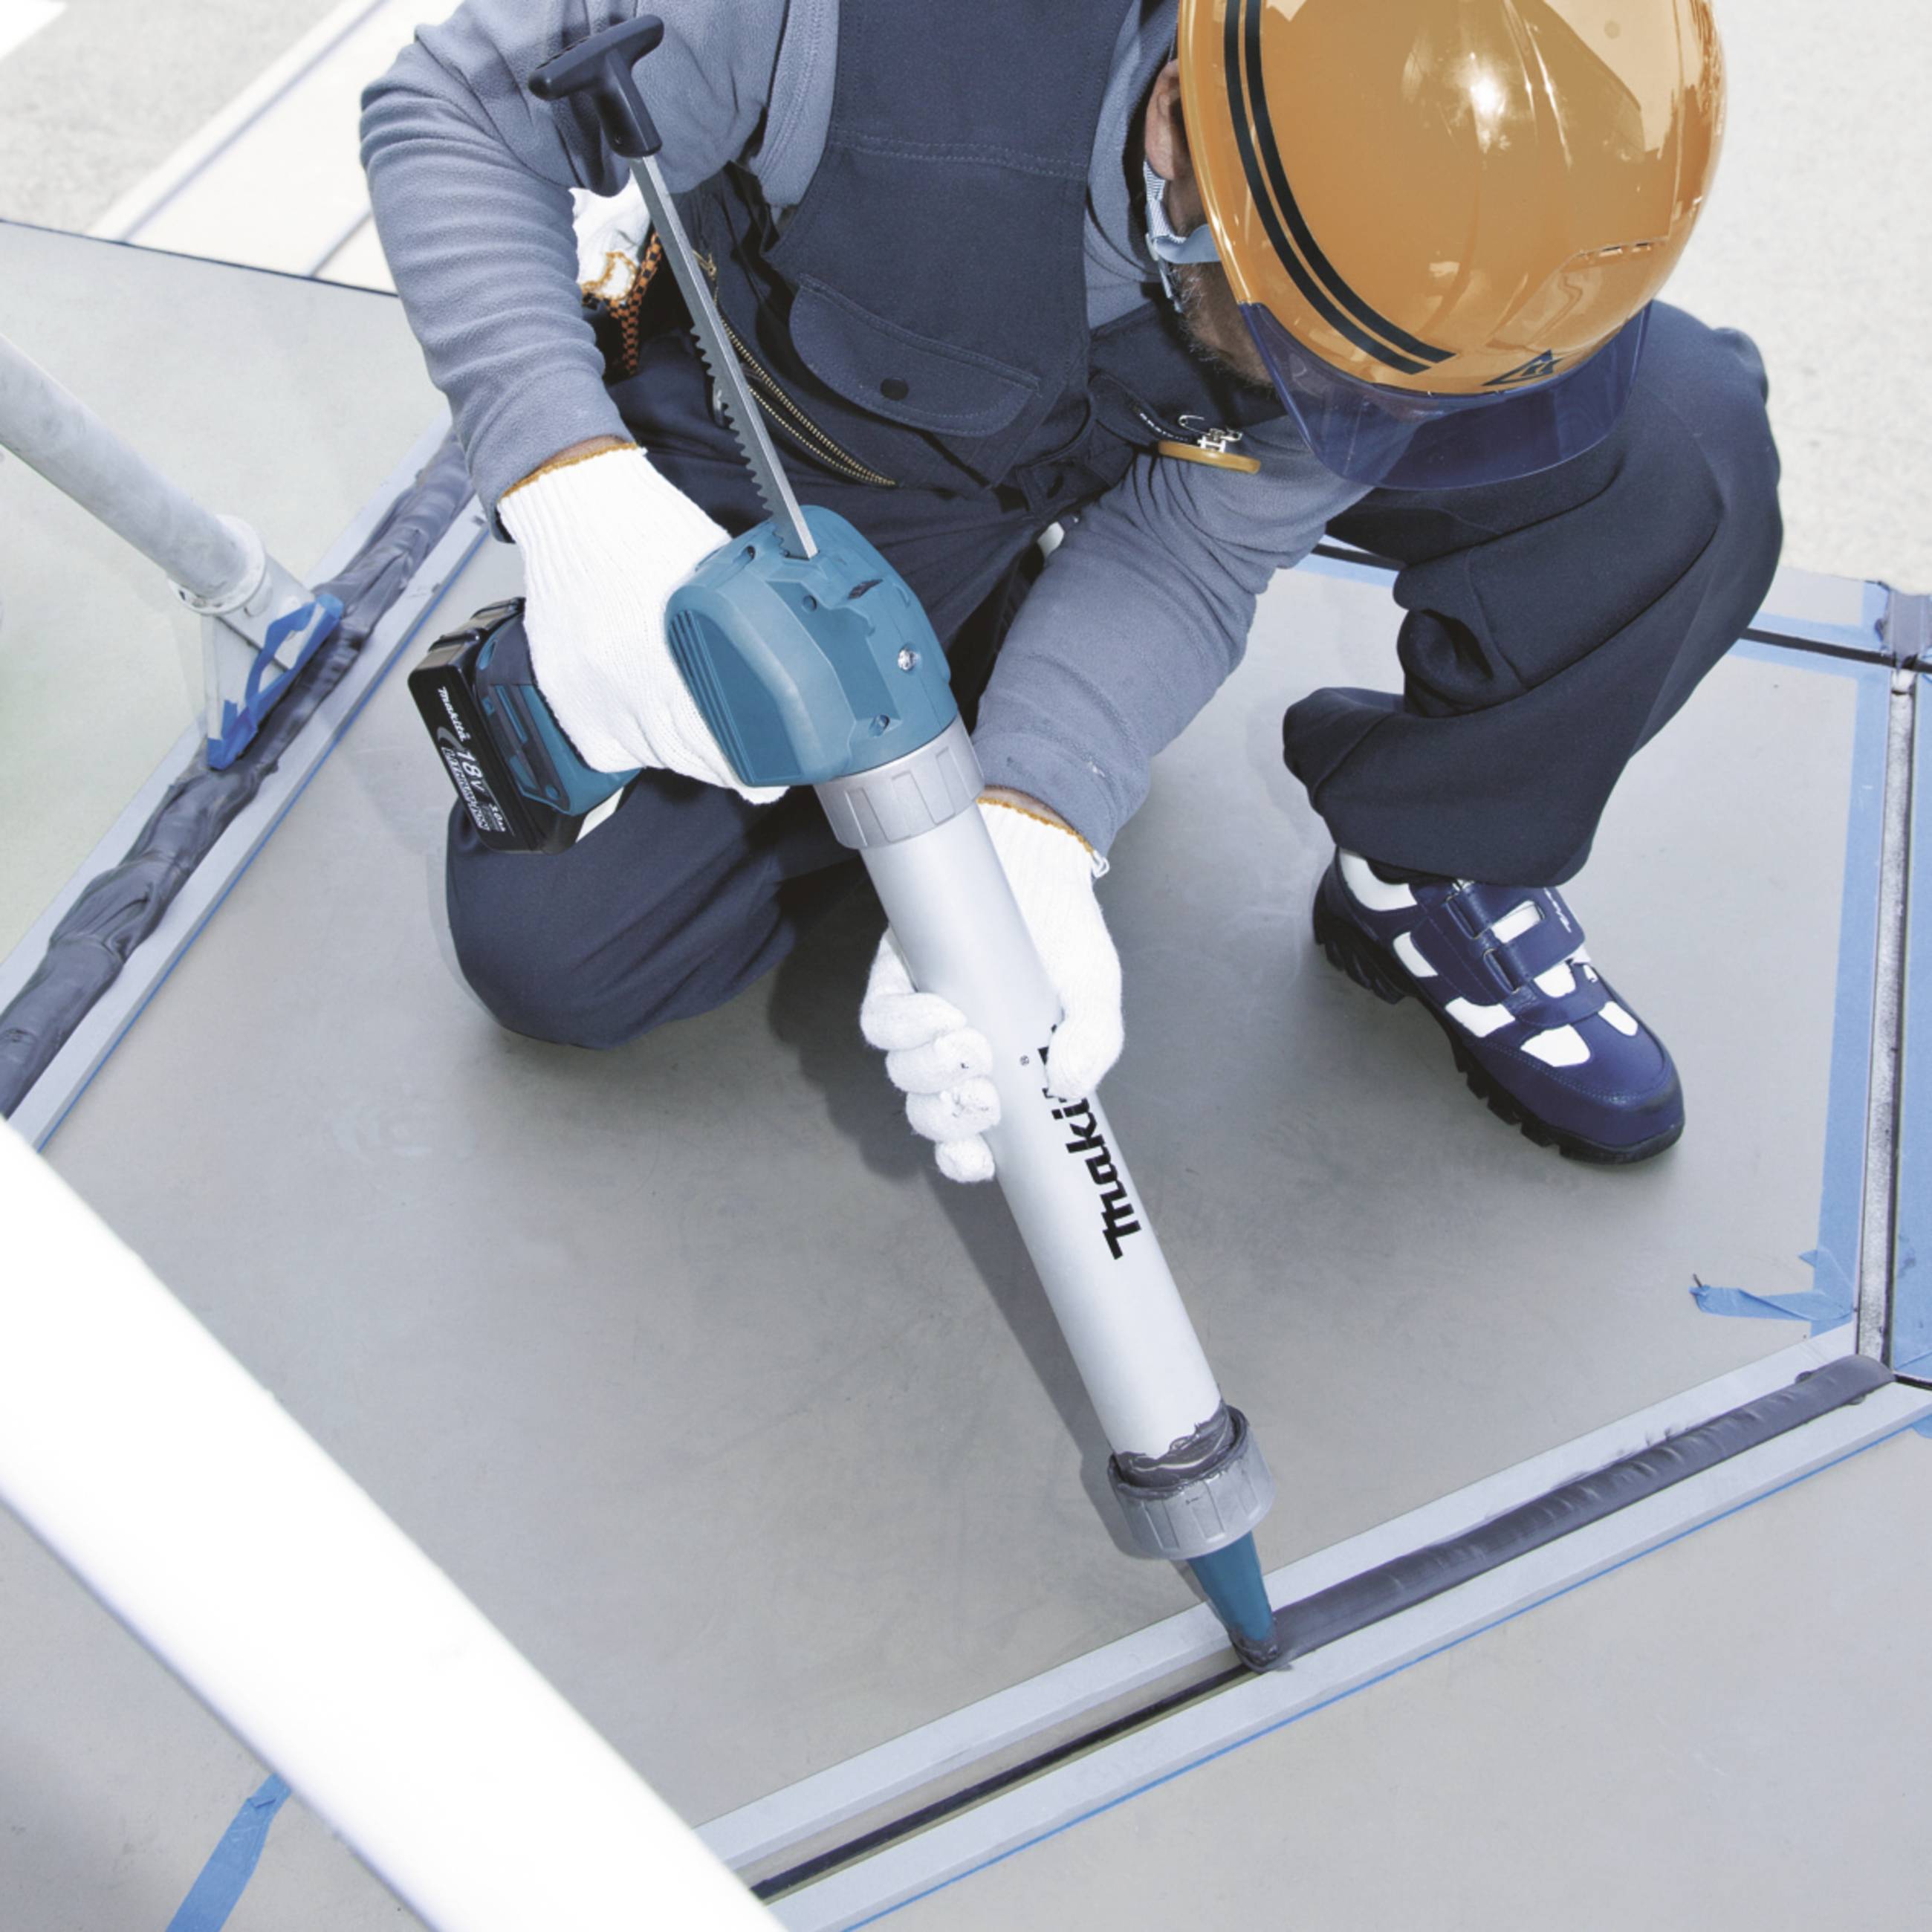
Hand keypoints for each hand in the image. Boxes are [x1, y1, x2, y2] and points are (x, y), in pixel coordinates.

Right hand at [498, 442, 781, 801]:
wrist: (576, 506)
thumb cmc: (649, 530)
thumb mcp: (716, 573)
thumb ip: (747, 619)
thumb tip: (793, 656)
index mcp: (673, 651)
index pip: (716, 739)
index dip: (747, 770)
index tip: (767, 784)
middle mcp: (626, 680)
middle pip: (683, 756)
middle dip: (720, 770)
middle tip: (748, 777)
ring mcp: (590, 690)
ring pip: (646, 754)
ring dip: (678, 755)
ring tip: (701, 745)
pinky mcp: (563, 691)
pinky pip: (604, 745)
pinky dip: (630, 747)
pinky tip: (647, 731)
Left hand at [860, 797, 1122, 1183]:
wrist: (1034, 864)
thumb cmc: (1064, 938)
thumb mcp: (1093, 992)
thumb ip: (1092, 1042)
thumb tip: (1071, 1087)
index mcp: (997, 1077)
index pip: (965, 1139)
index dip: (961, 1159)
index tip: (977, 1158)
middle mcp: (950, 1057)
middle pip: (924, 1112)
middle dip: (947, 1115)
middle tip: (983, 1094)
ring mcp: (919, 1020)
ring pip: (900, 1071)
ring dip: (930, 1072)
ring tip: (971, 1044)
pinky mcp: (893, 978)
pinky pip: (880, 1019)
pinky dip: (906, 1027)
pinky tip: (941, 1012)